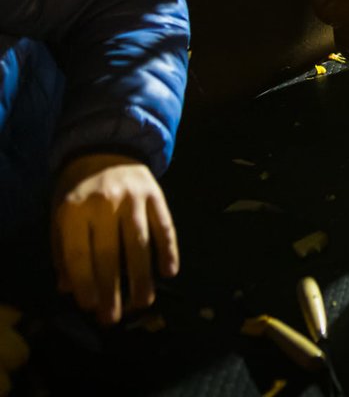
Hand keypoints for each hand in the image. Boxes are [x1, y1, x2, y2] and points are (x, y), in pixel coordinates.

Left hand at [51, 154, 178, 324]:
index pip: (79, 254)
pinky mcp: (156, 195)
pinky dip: (169, 250)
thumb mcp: (60, 215)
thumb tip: (69, 288)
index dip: (85, 282)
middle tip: (114, 317)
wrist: (106, 148)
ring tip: (142, 303)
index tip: (90, 307)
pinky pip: (165, 227)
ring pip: (139, 244)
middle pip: (109, 254)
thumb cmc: (79, 190)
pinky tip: (169, 272)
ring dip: (142, 277)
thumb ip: (63, 250)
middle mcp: (104, 203)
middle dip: (112, 289)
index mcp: (74, 209)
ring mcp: (133, 198)